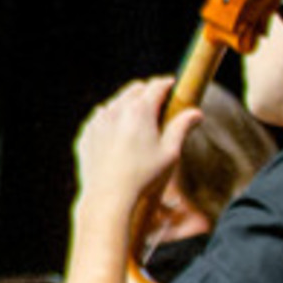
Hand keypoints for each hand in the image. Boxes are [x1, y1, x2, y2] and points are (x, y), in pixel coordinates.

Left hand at [70, 75, 187, 232]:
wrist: (108, 198)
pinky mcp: (86, 134)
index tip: (173, 87)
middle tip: (159, 104)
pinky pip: (100, 120)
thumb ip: (182, 128)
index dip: (167, 85)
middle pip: (135, 90)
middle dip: (148, 92)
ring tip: (139, 122)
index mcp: (139, 111)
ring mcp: (97, 121)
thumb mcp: (170, 153)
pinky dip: (111, 121)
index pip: (156, 86)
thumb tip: (196, 113)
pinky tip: (119, 137)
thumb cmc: (143, 177)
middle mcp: (115, 110)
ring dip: (128, 106)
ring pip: (115, 103)